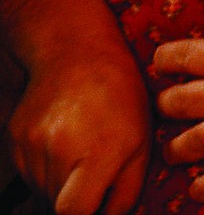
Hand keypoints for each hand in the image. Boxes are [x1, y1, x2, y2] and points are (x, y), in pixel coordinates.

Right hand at [7, 45, 148, 214]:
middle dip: (79, 196)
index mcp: (97, 153)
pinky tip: (65, 140)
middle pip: (58, 204)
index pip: (74, 213)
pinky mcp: (14, 139)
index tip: (97, 203)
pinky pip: (29, 171)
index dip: (87, 213)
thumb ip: (126, 190)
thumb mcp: (141, 140)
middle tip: (98, 165)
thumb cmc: (120, 95)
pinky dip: (46, 166)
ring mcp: (30, 145)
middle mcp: (58, 151)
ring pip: (43, 189)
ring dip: (62, 182)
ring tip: (83, 146)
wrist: (77, 52)